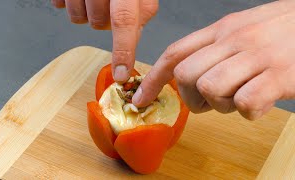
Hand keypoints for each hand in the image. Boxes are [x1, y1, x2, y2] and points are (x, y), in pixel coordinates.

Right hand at [51, 0, 157, 82]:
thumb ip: (142, 9)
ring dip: (86, 12)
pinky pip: (60, 5)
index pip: (124, 20)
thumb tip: (135, 36)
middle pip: (97, 22)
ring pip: (78, 17)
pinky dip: (69, 3)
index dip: (122, 49)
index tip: (120, 74)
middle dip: (103, 20)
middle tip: (107, 4)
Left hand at [132, 0, 294, 119]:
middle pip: (185, 76)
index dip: (153, 78)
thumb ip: (216, 48)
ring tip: (241, 99)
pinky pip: (245, 103)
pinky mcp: (280, 76)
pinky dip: (250, 111)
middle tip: (212, 101)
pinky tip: (263, 102)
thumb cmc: (287, 30)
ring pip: (210, 89)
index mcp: (223, 28)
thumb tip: (188, 75)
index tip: (141, 98)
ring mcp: (257, 56)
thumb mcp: (246, 28)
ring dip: (221, 105)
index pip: (175, 53)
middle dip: (192, 98)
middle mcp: (235, 40)